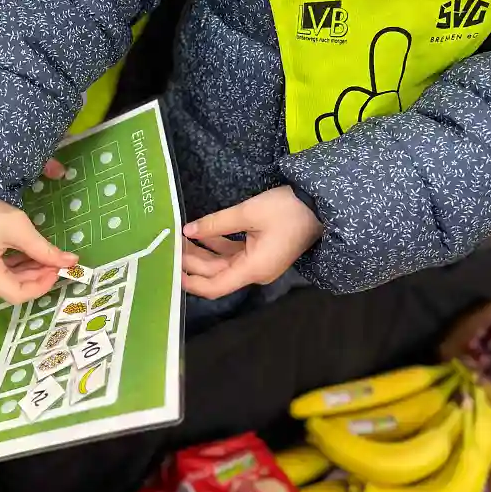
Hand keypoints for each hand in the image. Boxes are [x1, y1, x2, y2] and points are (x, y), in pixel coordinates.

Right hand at [0, 171, 76, 302]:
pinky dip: (13, 265)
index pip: (16, 294)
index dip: (40, 286)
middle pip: (9, 287)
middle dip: (35, 276)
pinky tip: (29, 254)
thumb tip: (73, 261)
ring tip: (45, 257)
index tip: (57, 271)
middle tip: (55, 263)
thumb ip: (46, 251)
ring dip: (26, 270)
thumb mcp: (21, 229)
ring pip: (3, 279)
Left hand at [181, 185, 322, 298]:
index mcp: (253, 269)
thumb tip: (188, 230)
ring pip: (223, 264)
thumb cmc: (286, 210)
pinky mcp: (261, 253)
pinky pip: (233, 255)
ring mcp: (258, 264)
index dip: (191, 282)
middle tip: (170, 245)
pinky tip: (199, 234)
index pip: (215, 287)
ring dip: (202, 253)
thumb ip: (215, 224)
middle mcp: (254, 272)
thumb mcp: (248, 213)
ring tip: (180, 238)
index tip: (170, 271)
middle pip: (216, 275)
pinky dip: (217, 246)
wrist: (320, 205)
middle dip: (192, 262)